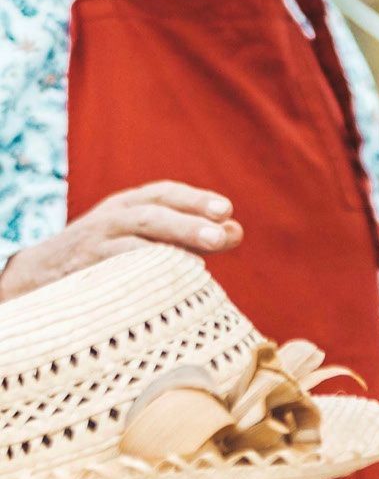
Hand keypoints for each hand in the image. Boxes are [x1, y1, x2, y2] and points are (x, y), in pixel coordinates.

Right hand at [0, 181, 240, 299]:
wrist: (42, 272)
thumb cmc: (108, 255)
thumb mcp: (146, 238)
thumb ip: (190, 236)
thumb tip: (235, 231)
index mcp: (128, 206)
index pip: (163, 194)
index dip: (194, 199)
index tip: (226, 210)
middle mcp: (112, 218)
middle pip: (151, 214)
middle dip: (188, 223)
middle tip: (221, 236)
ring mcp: (95, 244)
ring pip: (133, 240)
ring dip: (170, 248)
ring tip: (202, 261)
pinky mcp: (84, 270)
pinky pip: (114, 270)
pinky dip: (140, 273)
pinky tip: (169, 284)